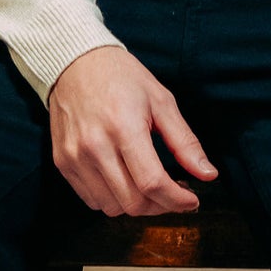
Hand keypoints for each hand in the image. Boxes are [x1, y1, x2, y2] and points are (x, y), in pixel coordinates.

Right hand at [47, 45, 218, 216]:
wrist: (75, 63)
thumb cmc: (121, 78)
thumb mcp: (161, 101)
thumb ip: (184, 142)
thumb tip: (208, 174)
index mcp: (124, 127)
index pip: (153, 182)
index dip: (177, 199)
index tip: (191, 200)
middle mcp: (95, 146)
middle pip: (133, 202)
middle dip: (161, 206)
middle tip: (173, 193)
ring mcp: (74, 157)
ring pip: (112, 207)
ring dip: (137, 205)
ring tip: (148, 186)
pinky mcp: (62, 163)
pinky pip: (91, 200)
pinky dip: (112, 199)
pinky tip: (124, 181)